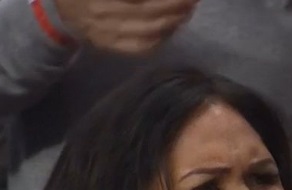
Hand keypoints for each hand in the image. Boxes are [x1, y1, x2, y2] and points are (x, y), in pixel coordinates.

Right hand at [53, 0, 198, 53]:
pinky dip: (161, 39)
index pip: (139, 3)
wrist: (64, 12)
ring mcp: (104, 33)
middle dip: (174, 6)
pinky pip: (141, 47)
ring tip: (186, 12)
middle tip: (192, 0)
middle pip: (147, 12)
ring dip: (173, 22)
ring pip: (148, 32)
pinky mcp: (109, 47)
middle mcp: (100, 12)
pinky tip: (172, 28)